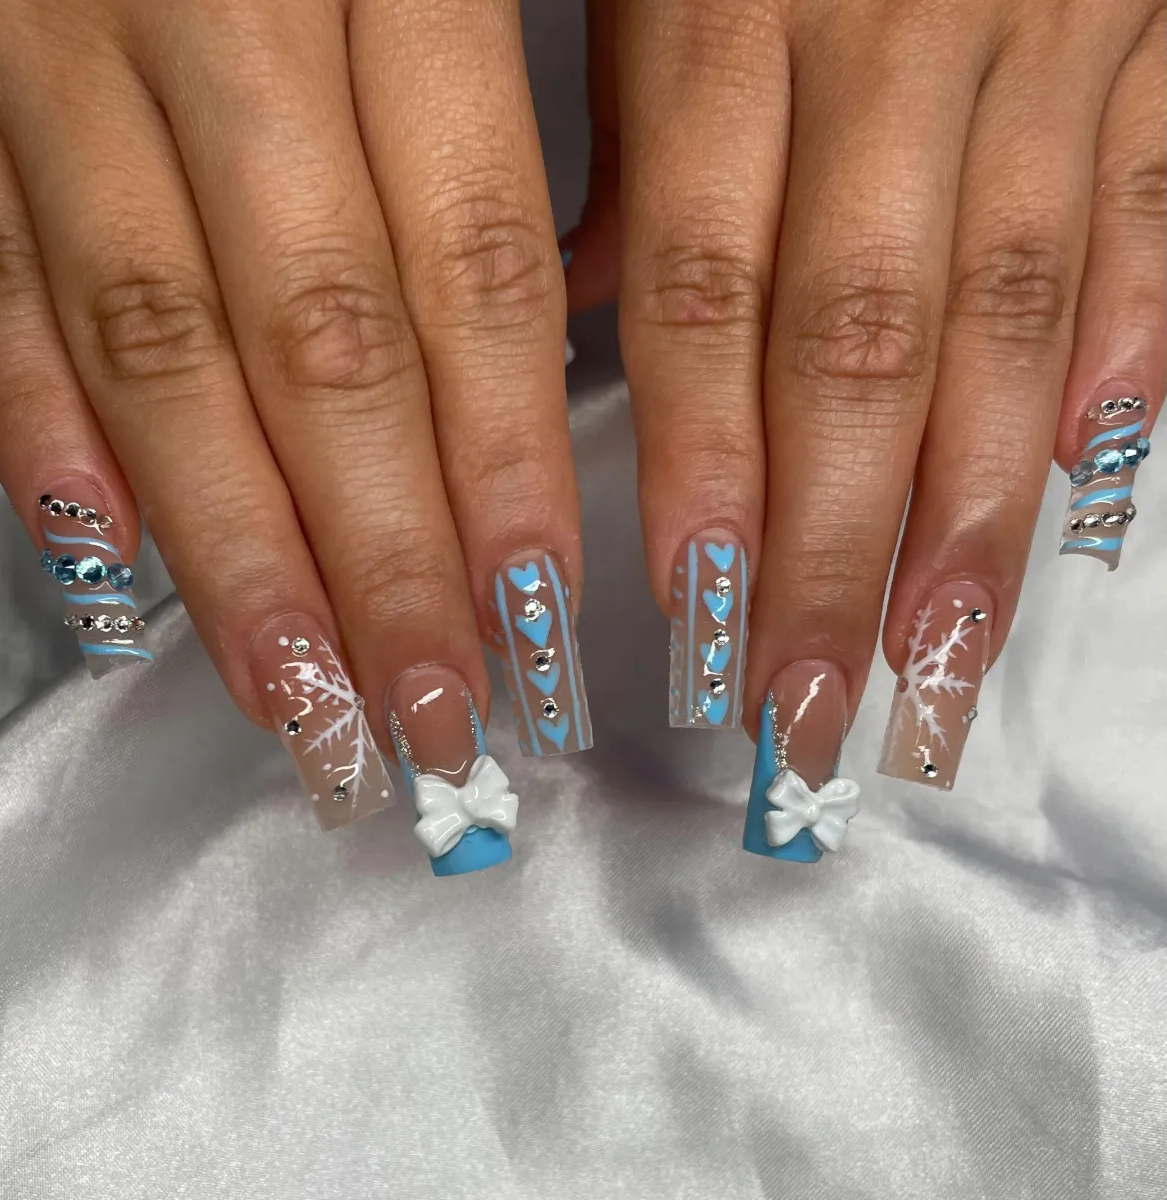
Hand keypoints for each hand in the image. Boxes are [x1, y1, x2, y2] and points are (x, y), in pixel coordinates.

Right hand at [0, 0, 590, 869]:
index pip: (467, 278)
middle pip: (319, 353)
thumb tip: (589, 291)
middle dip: (381, 562)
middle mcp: (204, 12)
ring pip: (156, 348)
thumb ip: (517, 76)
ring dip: (231, 550)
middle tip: (430, 729)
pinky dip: (33, 420)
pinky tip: (102, 559)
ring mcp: (37, 42)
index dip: (502, 466)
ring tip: (299, 703)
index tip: (539, 623)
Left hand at [565, 0, 1163, 842]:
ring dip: (974, 511)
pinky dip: (1132, 342)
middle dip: (832, 550)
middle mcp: (900, 24)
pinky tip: (1096, 481)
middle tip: (806, 708)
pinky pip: (1156, 202)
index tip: (688, 621)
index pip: (709, 293)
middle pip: (858, 348)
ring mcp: (1056, 20)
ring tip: (942, 660)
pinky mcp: (1165, 11)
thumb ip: (621, 112)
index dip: (701, 470)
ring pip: (1011, 313)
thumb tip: (590, 293)